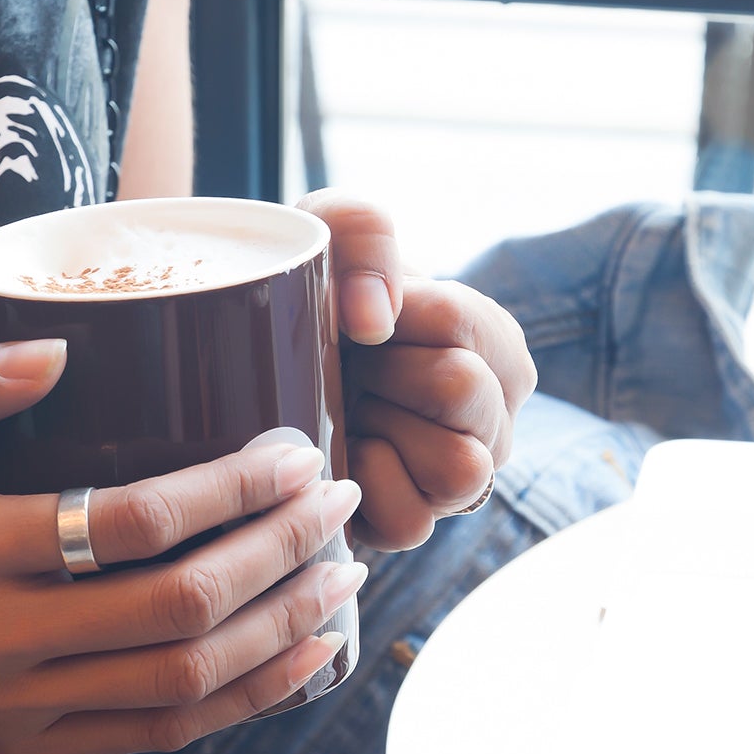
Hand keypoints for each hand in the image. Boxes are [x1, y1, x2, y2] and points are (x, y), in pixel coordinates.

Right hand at [0, 339, 366, 753]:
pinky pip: (168, 731)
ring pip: (185, 677)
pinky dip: (253, 694)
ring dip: (283, 623)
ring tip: (342, 569)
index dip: (231, 488)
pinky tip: (309, 652)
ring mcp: (22, 711)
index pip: (129, 522)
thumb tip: (61, 349)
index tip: (295, 452)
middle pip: (177, 604)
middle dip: (279, 550)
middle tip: (336, 501)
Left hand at [298, 189, 537, 550]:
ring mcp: (461, 481)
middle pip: (462, 390)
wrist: (256, 358)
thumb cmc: (313, 293)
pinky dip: (365, 485)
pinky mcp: (412, 524)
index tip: (358, 314)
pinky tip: (338, 454)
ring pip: (459, 465)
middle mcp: (495, 417)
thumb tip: (376, 320)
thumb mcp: (329, 230)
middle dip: (386, 371)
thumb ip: (363, 231)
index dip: (398, 315)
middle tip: (348, 364)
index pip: (463, 323)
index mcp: (497, 346)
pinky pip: (411, 521)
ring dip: (383, 428)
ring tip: (347, 408)